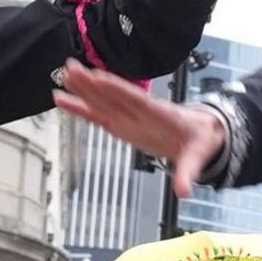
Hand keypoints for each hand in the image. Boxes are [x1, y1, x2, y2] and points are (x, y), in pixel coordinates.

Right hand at [53, 65, 229, 198]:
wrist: (198, 134)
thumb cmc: (198, 141)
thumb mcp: (198, 157)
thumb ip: (188, 173)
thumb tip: (184, 192)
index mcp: (159, 114)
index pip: (135, 100)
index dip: (117, 89)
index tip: (98, 77)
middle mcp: (140, 112)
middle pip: (114, 96)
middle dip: (93, 84)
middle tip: (71, 68)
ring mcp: (129, 117)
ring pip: (103, 102)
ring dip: (84, 89)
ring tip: (64, 76)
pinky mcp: (122, 124)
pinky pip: (98, 115)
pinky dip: (80, 108)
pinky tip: (63, 100)